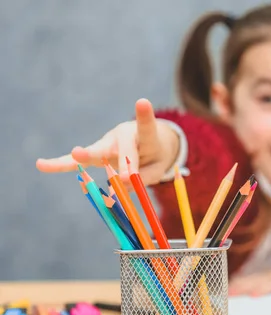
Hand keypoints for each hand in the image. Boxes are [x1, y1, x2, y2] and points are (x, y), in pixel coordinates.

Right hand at [35, 98, 179, 185]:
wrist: (146, 145)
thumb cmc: (155, 156)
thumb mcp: (158, 168)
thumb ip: (144, 177)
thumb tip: (121, 185)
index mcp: (146, 136)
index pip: (147, 127)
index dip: (144, 115)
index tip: (142, 102)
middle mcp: (124, 135)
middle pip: (124, 147)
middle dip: (126, 162)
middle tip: (128, 176)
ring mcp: (107, 143)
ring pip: (99, 152)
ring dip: (89, 155)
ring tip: (77, 153)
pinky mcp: (95, 153)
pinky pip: (78, 162)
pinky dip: (61, 165)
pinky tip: (41, 165)